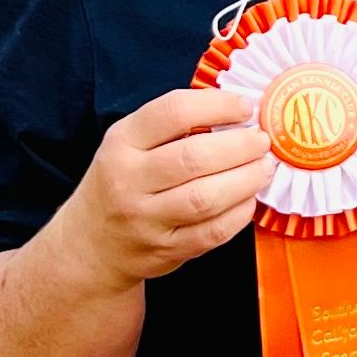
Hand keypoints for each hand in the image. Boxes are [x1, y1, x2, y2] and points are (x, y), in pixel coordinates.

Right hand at [57, 87, 274, 289]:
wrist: (92, 244)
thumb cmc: (121, 182)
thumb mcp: (128, 144)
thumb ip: (172, 125)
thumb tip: (236, 110)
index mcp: (121, 142)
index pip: (173, 112)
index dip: (217, 106)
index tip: (244, 107)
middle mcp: (128, 180)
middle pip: (194, 158)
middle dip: (240, 146)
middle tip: (262, 141)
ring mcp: (145, 220)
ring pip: (205, 198)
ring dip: (246, 180)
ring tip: (264, 168)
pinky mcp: (165, 251)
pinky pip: (211, 232)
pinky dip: (239, 214)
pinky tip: (249, 199)